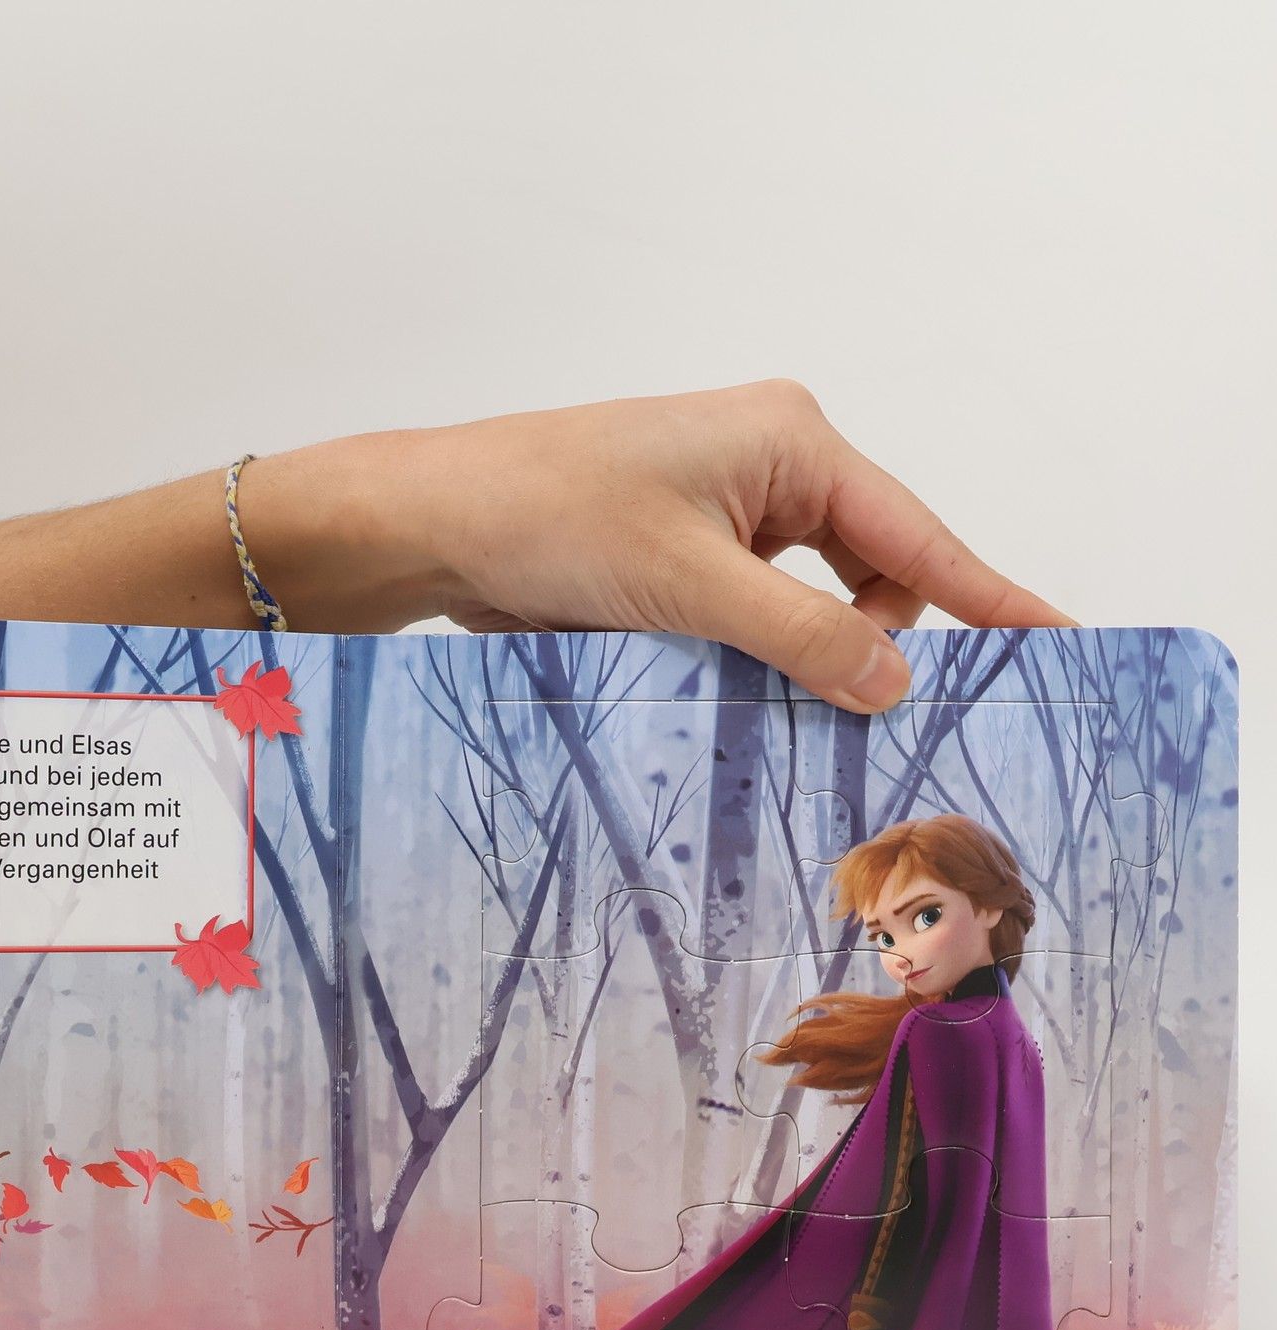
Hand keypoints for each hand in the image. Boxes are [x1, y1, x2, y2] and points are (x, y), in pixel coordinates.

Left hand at [388, 380, 1072, 711]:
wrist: (436, 523)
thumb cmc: (550, 516)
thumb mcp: (690, 584)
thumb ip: (801, 634)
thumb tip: (894, 681)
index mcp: (791, 442)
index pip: (918, 536)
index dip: (990, 596)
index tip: (1060, 641)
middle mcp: (769, 466)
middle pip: (870, 574)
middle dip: (869, 643)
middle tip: (863, 721)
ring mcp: (723, 511)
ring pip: (808, 603)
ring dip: (800, 656)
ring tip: (769, 702)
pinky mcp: (681, 554)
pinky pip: (754, 614)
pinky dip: (754, 656)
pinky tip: (731, 692)